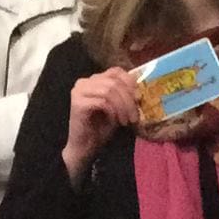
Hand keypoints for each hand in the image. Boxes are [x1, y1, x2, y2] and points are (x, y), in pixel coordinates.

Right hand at [61, 67, 138, 186]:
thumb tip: (140, 92)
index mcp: (94, 79)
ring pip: (109, 90)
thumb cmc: (101, 128)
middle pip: (114, 82)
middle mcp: (84, 82)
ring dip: (122, 106)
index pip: (116, 71)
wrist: (85, 147)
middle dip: (128, 99)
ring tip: (127, 121)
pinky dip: (113, 112)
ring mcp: (79, 91)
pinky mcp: (77, 103)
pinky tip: (117, 122)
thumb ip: (124, 96)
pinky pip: (102, 102)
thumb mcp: (118, 108)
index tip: (139, 98)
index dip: (130, 82)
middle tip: (135, 116)